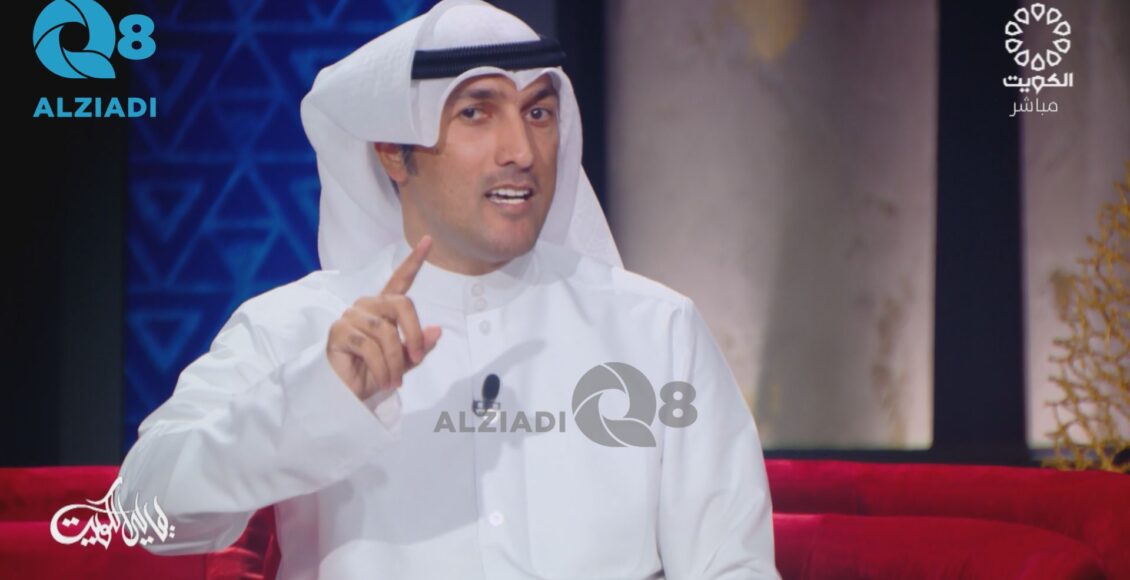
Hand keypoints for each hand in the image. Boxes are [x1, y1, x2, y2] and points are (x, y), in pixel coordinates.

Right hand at [326, 236, 441, 399]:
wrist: (346, 395)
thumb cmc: (372, 374)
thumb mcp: (403, 362)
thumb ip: (419, 346)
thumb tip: (437, 331)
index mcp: (383, 309)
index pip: (400, 279)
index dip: (414, 260)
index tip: (428, 240)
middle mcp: (367, 306)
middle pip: (401, 305)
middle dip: (414, 334)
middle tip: (417, 358)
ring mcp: (351, 316)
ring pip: (386, 332)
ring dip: (396, 361)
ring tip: (395, 381)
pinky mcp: (339, 332)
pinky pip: (369, 347)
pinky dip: (382, 368)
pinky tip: (383, 380)